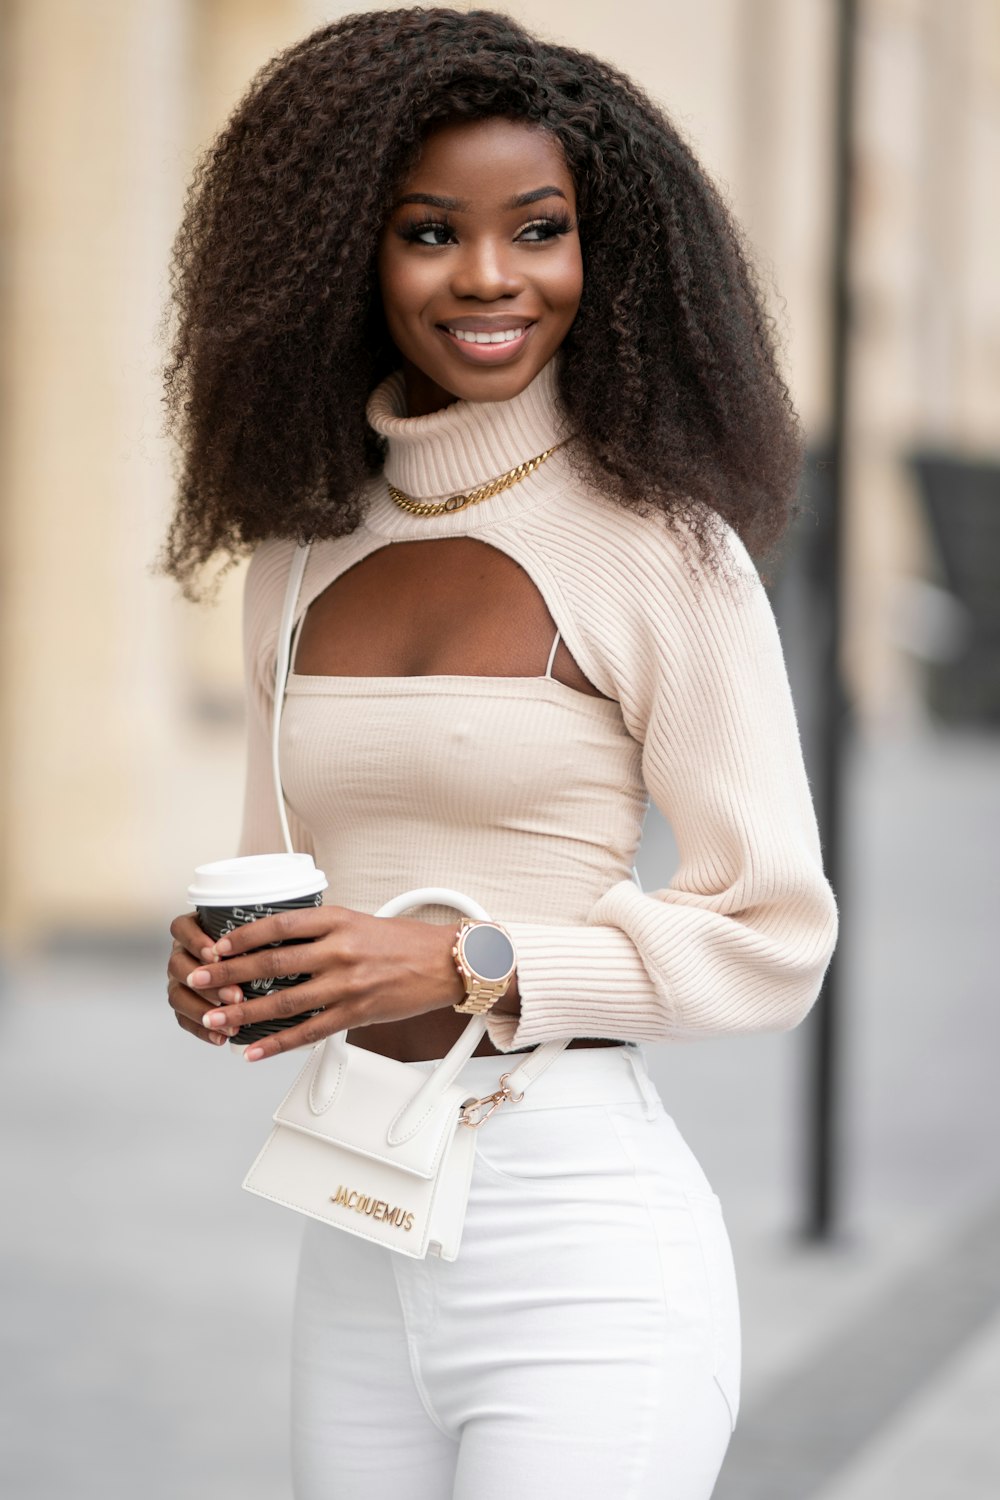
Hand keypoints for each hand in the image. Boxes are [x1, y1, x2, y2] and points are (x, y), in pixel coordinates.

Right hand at [167, 912, 246, 1046]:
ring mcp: (180, 980)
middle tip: (236, 995)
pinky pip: (184, 1020)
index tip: (216, 955)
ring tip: (231, 1022)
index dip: (195, 942)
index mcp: (193, 930)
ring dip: (203, 1010)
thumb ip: (256, 930)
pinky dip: (202, 1030)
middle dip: (208, 983)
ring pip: (177, 995)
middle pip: (177, 966)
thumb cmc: (258, 942)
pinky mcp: (184, 1004)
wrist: (258, 967)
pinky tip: (222, 1037)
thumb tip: (276, 932)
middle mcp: (182, 953)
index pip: (181, 929)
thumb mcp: (255, 930)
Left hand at [181, 904, 466, 1059]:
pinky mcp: (356, 1013)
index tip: (217, 944)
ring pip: (284, 1000)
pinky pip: (309, 1032)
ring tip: (214, 1018)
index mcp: (338, 920)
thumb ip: (322, 930)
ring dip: (243, 1012)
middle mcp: (339, 950)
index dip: (243, 936)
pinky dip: (277, 1043)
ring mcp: (347, 984)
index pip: (278, 925)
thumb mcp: (360, 920)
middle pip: (272, 963)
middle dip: (227, 973)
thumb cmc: (404, 941)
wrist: (447, 963)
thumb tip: (279, 941)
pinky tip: (253, 1051)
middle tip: (196, 979)